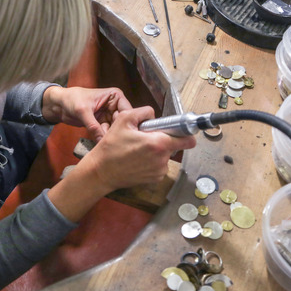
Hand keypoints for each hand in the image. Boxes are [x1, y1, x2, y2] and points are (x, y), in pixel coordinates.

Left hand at [42, 86, 131, 141]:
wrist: (59, 104)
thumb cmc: (71, 99)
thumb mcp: (83, 111)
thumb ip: (93, 126)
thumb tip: (103, 140)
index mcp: (115, 96)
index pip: (128, 110)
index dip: (127, 122)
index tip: (124, 134)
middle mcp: (115, 105)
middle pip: (123, 122)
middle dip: (118, 132)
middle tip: (114, 142)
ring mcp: (109, 115)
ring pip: (116, 129)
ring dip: (111, 137)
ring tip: (107, 144)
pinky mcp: (102, 124)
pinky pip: (107, 133)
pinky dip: (104, 138)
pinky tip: (102, 143)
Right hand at [77, 106, 196, 192]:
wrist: (101, 171)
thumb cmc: (111, 147)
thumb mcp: (124, 119)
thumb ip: (144, 112)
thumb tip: (154, 115)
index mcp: (159, 143)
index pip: (188, 140)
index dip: (185, 134)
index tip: (179, 131)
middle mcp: (163, 159)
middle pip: (174, 146)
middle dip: (163, 140)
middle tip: (145, 139)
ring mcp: (159, 171)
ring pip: (166, 156)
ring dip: (157, 152)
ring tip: (138, 150)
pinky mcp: (155, 179)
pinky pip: (159, 166)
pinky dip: (152, 162)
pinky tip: (138, 160)